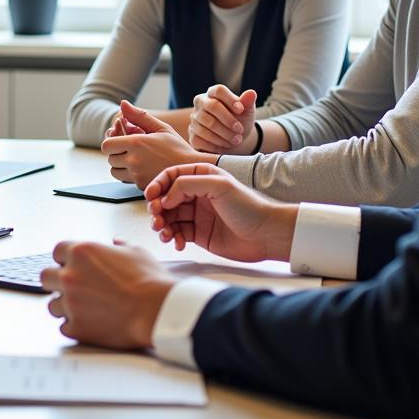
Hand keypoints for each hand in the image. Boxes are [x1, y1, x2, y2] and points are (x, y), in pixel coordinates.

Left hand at [41, 240, 177, 349]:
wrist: (156, 310)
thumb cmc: (148, 280)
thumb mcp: (136, 251)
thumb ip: (119, 246)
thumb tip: (116, 242)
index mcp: (81, 252)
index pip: (57, 251)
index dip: (66, 258)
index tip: (73, 265)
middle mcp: (70, 276)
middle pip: (46, 277)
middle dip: (56, 281)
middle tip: (72, 287)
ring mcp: (70, 303)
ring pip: (52, 305)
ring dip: (65, 306)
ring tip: (84, 308)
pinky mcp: (76, 328)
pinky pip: (64, 327)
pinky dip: (74, 326)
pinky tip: (89, 323)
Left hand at [101, 100, 214, 189]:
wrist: (192, 170)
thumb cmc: (177, 147)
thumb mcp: (161, 128)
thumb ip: (139, 116)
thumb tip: (122, 104)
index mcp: (136, 143)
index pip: (107, 145)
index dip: (111, 142)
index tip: (119, 140)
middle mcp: (134, 160)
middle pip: (110, 159)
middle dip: (116, 153)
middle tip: (129, 149)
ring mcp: (137, 175)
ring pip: (115, 172)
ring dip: (120, 166)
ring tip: (135, 159)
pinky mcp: (141, 186)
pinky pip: (127, 180)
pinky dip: (131, 175)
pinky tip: (144, 168)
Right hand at [144, 163, 297, 261]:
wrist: (267, 234)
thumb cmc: (248, 206)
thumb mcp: (218, 186)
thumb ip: (188, 184)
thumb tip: (166, 196)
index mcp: (201, 176)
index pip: (171, 176)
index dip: (157, 185)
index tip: (150, 197)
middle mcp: (197, 194)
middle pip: (166, 198)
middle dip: (157, 208)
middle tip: (157, 219)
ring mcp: (197, 214)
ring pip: (169, 217)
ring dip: (162, 225)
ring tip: (164, 233)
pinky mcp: (199, 234)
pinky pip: (178, 233)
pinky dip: (173, 238)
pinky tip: (177, 242)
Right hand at [189, 86, 256, 153]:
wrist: (233, 140)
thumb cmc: (239, 121)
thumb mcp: (247, 112)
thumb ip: (248, 102)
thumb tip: (251, 93)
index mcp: (212, 94)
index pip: (218, 90)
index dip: (230, 99)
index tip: (241, 110)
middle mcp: (200, 104)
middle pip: (212, 107)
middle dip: (228, 120)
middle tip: (240, 130)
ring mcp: (194, 119)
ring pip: (207, 124)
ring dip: (225, 134)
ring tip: (237, 140)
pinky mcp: (192, 135)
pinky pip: (201, 139)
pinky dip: (216, 144)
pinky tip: (225, 146)